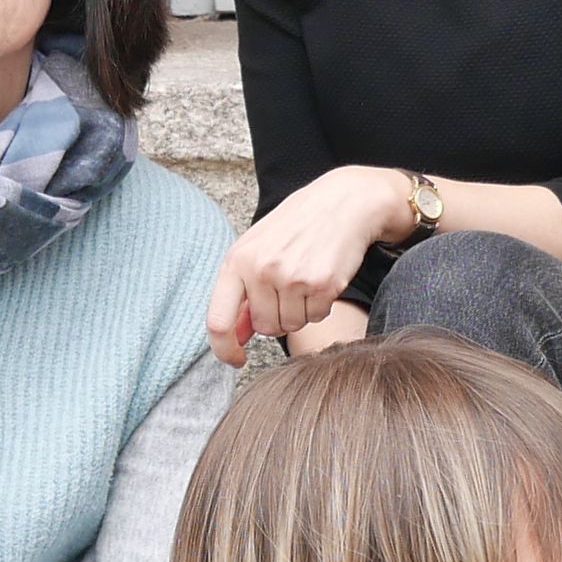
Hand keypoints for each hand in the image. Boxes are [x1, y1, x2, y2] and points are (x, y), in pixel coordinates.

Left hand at [204, 168, 412, 356]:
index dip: (224, 349)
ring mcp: (292, 277)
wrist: (343, 202)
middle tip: (288, 289)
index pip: (218, 321)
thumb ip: (242, 292)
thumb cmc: (296, 226)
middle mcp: (261, 270)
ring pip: (292, 325)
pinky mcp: (322, 284)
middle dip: (277, 318)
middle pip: (264, 327)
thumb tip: (234, 337)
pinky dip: (320, 305)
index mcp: (237, 260)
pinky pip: (317, 317)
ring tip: (305, 278)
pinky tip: (322, 278)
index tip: (236, 359)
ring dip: (300, 311)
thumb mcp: (258, 250)